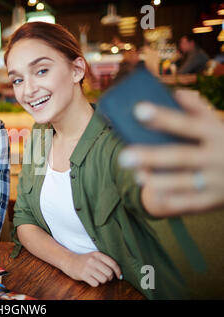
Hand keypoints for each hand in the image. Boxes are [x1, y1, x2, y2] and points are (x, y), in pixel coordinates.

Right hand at [60, 251, 121, 286]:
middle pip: (109, 273)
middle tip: (105, 277)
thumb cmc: (84, 260)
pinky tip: (91, 279)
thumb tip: (118, 273)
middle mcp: (93, 260)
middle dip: (109, 277)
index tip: (119, 276)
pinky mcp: (83, 275)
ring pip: (103, 279)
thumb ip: (105, 261)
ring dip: (102, 281)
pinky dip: (95, 283)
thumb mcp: (94, 256)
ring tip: (97, 278)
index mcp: (97, 254)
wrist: (69, 261)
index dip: (118, 271)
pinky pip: (96, 283)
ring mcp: (87, 267)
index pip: (113, 263)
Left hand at [119, 89, 223, 215]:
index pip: (186, 124)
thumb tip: (175, 93)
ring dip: (159, 180)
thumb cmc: (223, 143)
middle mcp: (216, 157)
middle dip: (151, 156)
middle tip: (123, 157)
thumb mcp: (217, 125)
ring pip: (184, 182)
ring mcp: (215, 180)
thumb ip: (198, 109)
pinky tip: (154, 195)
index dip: (163, 117)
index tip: (138, 110)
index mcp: (215, 133)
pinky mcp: (213, 199)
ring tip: (138, 176)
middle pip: (180, 156)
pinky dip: (173, 200)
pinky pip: (191, 203)